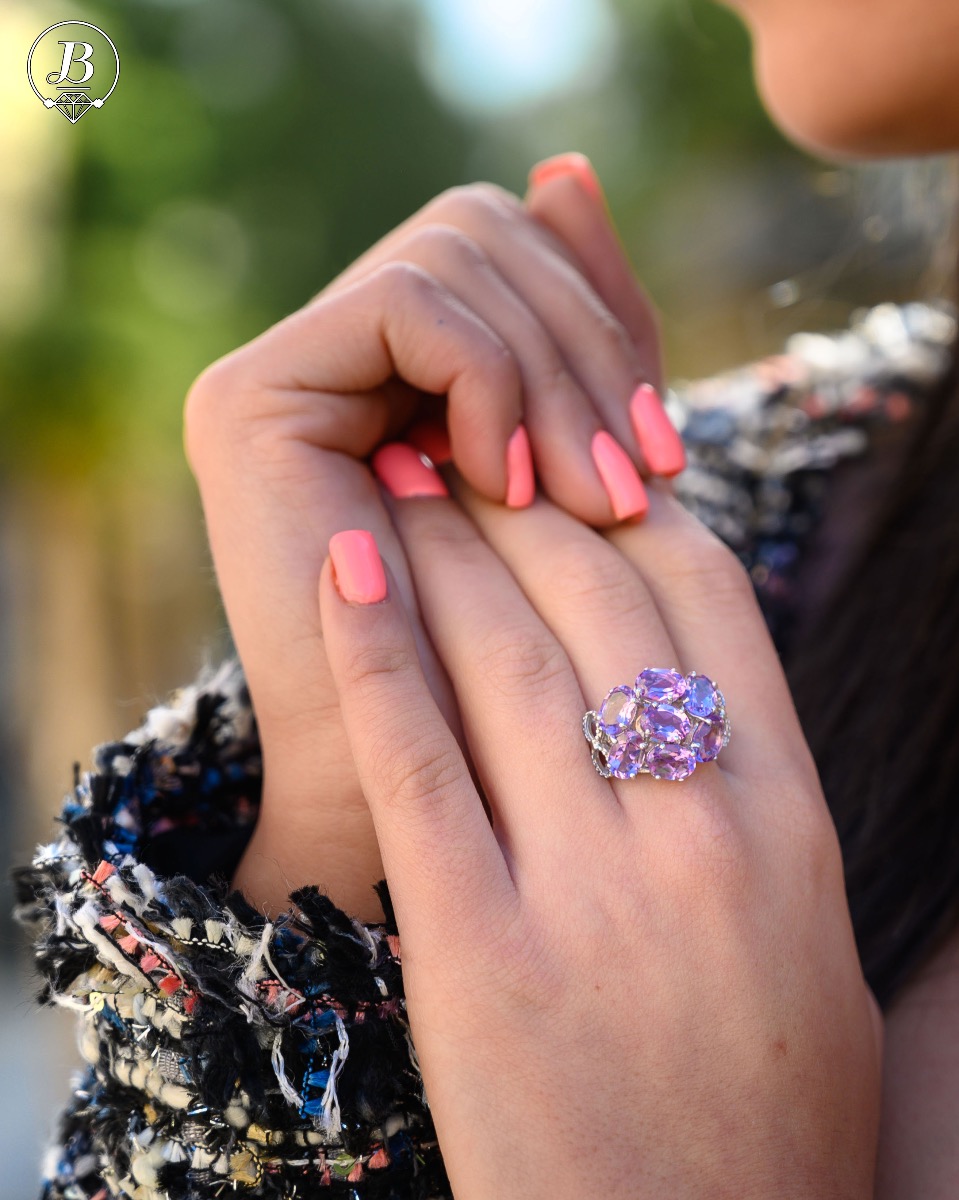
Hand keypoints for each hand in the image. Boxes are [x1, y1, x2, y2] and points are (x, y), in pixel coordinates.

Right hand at [183, 155, 675, 919]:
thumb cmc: (505, 660)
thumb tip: (573, 168)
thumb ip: (577, 332)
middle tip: (638, 477)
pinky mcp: (251, 397)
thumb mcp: (572, 474)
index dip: (605, 324)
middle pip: (487, 228)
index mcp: (400, 370)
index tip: (664, 451)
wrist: (406, 789)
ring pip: (458, 251)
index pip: (514, 250)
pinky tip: (508, 483)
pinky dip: (493, 383)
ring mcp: (282, 370)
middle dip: (590, 346)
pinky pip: (414, 309)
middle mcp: (328, 354)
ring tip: (580, 496)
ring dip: (554, 372)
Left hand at [318, 480, 881, 1197]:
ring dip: (438, 546)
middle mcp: (697, 829)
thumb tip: (705, 689)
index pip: (708, 599)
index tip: (568, 466)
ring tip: (394, 477)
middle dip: (516, 500)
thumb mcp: (813, 940)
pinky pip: (418, 760)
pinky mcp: (477, 948)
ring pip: (502, 656)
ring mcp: (587, 886)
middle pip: (593, 601)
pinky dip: (375, 651)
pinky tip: (343, 569)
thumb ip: (765, 804)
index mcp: (788, 818)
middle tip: (456, 439)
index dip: (631, 507)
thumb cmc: (766, 1110)